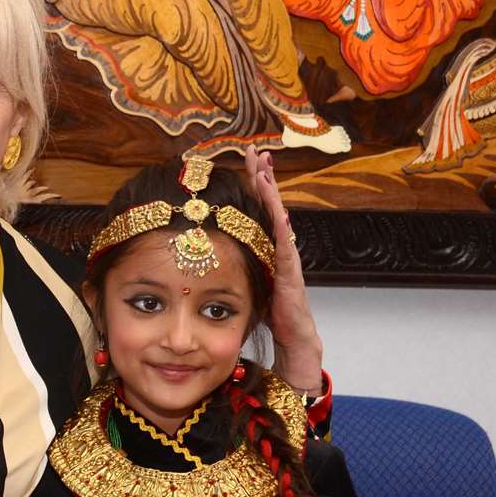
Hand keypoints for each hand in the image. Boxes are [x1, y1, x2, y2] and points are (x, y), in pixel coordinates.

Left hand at [246, 146, 322, 392]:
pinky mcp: (291, 280)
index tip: (243, 160)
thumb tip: (202, 256)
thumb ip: (232, 267)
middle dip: (263, 179)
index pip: (256, 213)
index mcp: (265, 251)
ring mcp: (288, 263)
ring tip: (265, 171)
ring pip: (279, 222)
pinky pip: (286, 250)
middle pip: (270, 208)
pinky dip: (281, 231)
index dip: (251, 187)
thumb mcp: (245, 285)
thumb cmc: (269, 317)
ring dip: (272, 197)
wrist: (293, 344)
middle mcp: (279, 251)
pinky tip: (277, 213)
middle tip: (256, 152)